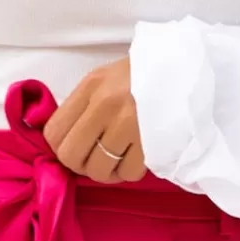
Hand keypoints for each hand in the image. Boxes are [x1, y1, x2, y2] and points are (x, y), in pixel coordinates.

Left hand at [43, 58, 146, 181]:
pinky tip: (135, 158)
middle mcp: (106, 105)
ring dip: (107, 172)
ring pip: (99, 170)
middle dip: (81, 166)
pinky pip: (128, 173)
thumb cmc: (141, 75)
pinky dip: (129, 172)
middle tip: (95, 160)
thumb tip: (63, 141)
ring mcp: (129, 124)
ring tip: (117, 160)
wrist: (185, 67)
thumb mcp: (104, 79)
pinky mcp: (152, 140)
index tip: (75, 149)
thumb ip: (81, 106)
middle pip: (72, 157)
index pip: (54, 133)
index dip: (61, 149)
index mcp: (90, 87)